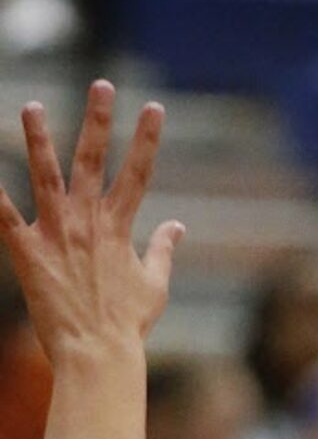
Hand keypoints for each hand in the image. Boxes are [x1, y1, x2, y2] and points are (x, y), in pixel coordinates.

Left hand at [0, 82, 182, 363]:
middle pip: (94, 161)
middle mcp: (89, 222)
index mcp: (121, 228)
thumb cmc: (128, 325)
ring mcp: (56, 233)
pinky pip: (4, 215)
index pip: (139, 173)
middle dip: (99, 121)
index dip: (147, 138)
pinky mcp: (27, 251)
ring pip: (45, 176)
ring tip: (32, 107)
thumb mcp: (155, 285)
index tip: (153, 106)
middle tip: (101, 85)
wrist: (97, 353)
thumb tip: (179, 227)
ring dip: (39, 139)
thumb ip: (164, 250)